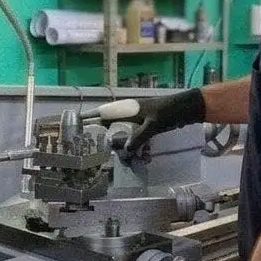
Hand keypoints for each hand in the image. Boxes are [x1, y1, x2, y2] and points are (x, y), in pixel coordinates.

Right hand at [85, 89, 205, 154]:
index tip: (73, 125)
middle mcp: (127, 113)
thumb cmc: (169, 112)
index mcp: (126, 108)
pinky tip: (124, 153)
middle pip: (106, 122)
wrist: (186, 109)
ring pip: (116, 130)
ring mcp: (135, 120)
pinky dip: (124, 143)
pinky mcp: (142, 126)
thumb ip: (140, 136)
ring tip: (101, 151)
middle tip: (84, 146)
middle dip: (95, 132)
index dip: (87, 118)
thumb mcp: (154, 124)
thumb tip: (125, 149)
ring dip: (110, 139)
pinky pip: (128, 135)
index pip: (101, 112)